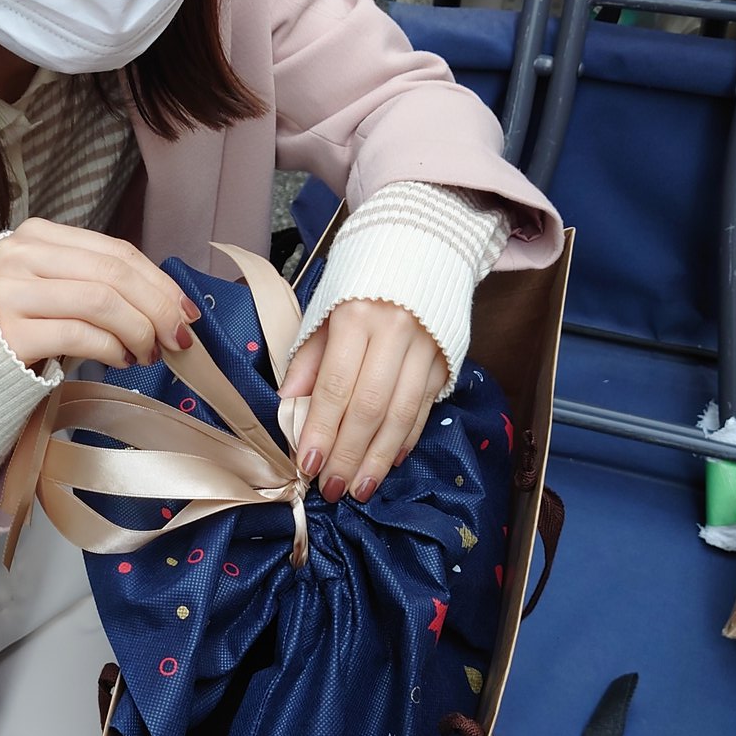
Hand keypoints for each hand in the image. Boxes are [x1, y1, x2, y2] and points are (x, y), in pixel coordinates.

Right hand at [0, 219, 199, 371]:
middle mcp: (20, 256)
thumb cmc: (18, 327)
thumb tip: (168, 302)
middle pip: (113, 273)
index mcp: (36, 235)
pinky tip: (122, 361)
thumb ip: (96, 282)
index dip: (159, 281)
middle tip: (179, 338)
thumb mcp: (53, 288)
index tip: (187, 310)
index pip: (115, 251)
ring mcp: (10, 292)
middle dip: (158, 307)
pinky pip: (80, 335)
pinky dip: (113, 349)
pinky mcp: (9, 333)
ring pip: (101, 302)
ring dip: (139, 331)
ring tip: (149, 354)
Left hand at [279, 299, 446, 503]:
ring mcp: (427, 347)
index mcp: (358, 317)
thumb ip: (308, 358)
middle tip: (332, 489)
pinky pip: (425, 408)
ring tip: (360, 488)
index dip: (321, 430)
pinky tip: (388, 461)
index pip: (336, 387)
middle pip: (371, 407)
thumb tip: (289, 404)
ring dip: (378, 458)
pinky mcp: (447, 359)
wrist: (421, 247)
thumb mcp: (324, 310)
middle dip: (349, 455)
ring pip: (402, 415)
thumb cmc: (360, 282)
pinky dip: (406, 439)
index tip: (308, 465)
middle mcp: (397, 332)